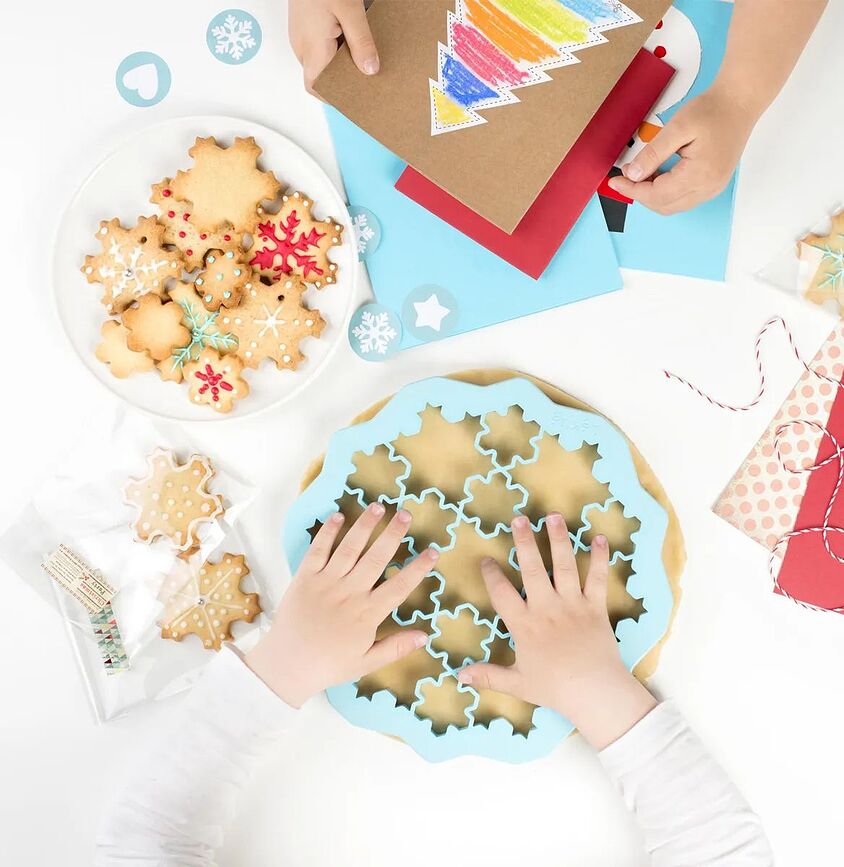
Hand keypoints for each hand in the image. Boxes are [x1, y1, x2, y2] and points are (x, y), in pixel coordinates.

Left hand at [246, 503, 437, 707]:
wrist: (287, 665)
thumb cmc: (328, 665)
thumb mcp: (366, 663)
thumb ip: (396, 647)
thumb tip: (425, 635)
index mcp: (367, 614)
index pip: (400, 586)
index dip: (418, 568)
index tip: (433, 551)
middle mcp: (350, 593)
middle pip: (377, 557)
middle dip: (393, 534)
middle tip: (406, 514)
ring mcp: (326, 583)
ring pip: (350, 548)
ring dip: (365, 525)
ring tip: (378, 506)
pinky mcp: (305, 577)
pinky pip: (318, 550)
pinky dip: (328, 532)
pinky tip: (339, 516)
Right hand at [289, 0, 378, 94]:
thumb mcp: (350, 9)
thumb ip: (361, 41)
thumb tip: (370, 70)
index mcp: (312, 48)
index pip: (315, 86)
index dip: (331, 96)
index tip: (350, 98)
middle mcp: (302, 44)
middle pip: (321, 72)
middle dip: (342, 76)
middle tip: (365, 73)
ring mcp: (300, 32)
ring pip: (320, 57)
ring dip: (339, 58)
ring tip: (360, 51)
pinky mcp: (303, 22)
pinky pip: (318, 42)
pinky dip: (334, 44)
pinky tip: (350, 34)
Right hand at [458, 514, 655, 749]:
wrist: (595, 692)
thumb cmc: (555, 689)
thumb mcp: (517, 684)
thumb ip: (488, 676)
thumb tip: (459, 676)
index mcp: (524, 625)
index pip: (501, 593)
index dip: (491, 574)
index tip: (485, 559)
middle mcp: (546, 608)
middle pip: (532, 569)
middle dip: (524, 542)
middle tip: (518, 519)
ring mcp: (572, 605)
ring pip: (564, 566)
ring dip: (558, 539)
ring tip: (553, 517)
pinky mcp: (596, 607)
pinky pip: (598, 578)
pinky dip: (601, 559)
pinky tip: (600, 539)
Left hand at [607, 84, 753, 214]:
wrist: (740, 102)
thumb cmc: (713, 110)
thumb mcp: (677, 127)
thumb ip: (653, 154)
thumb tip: (633, 174)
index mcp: (700, 175)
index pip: (656, 195)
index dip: (632, 190)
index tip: (615, 181)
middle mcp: (708, 188)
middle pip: (663, 206)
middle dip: (640, 194)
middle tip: (625, 175)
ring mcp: (712, 189)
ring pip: (672, 205)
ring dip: (651, 195)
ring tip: (638, 173)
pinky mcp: (712, 185)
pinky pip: (682, 198)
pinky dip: (664, 192)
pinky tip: (655, 176)